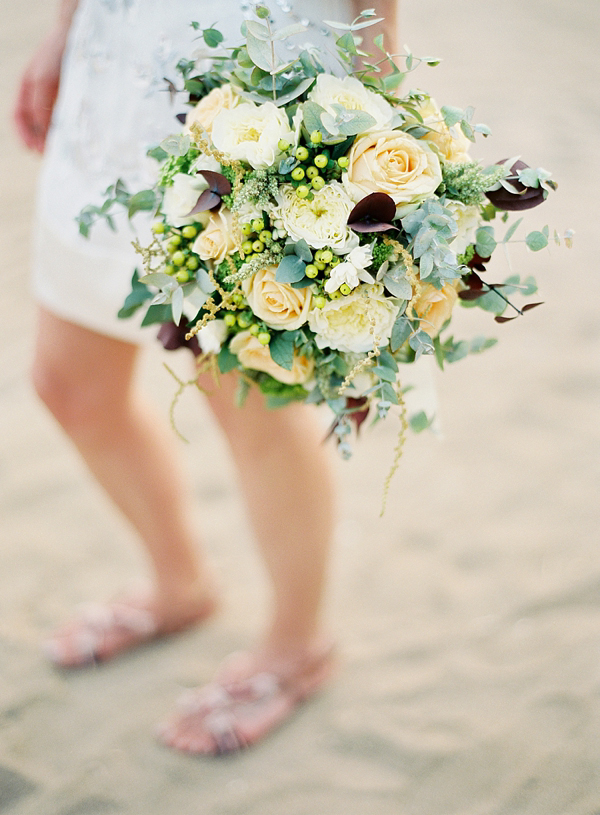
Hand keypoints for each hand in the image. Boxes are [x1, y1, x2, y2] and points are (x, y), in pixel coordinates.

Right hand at [13, 27, 68, 152]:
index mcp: (26, 88)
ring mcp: (56, 95)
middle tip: (49, 155)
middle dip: (38, 140)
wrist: (77, 35)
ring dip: (53, 138)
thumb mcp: (44, 80)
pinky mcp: (72, 97)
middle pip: (34, 124)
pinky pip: (66, 118)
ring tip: (60, 150)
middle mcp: (38, 93)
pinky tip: (73, 137)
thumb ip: (41, 105)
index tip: (34, 150)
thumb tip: (43, 131)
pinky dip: (66, 129)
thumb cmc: (57, 54)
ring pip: (50, 123)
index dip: (24, 135)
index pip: (19, 117)